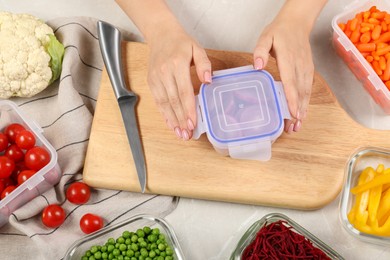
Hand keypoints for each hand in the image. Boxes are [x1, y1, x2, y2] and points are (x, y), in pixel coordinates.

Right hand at [147, 27, 211, 139]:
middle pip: (173, 101)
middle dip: (181, 120)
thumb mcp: (197, 48)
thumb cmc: (181, 42)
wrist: (160, 34)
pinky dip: (164, 114)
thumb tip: (208, 80)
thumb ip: (204, 64)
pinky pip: (158, 101)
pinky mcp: (151, 82)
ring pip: (164, 104)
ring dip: (172, 120)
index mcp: (177, 64)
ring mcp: (155, 78)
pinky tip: (171, 124)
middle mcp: (164, 73)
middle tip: (188, 134)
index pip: (184, 91)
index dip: (188, 109)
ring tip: (180, 134)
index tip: (192, 122)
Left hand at [253, 16, 313, 133]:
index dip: (292, 98)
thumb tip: (258, 66)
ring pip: (306, 92)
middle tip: (292, 128)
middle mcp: (300, 65)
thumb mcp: (265, 37)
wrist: (297, 22)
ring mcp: (306, 68)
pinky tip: (302, 114)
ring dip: (302, 110)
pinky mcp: (308, 70)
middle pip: (299, 92)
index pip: (291, 81)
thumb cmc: (280, 31)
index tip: (292, 113)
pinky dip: (306, 102)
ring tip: (297, 126)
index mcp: (288, 58)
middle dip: (297, 111)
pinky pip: (308, 89)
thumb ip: (260, 51)